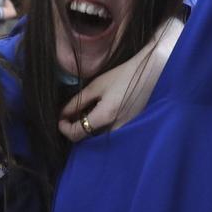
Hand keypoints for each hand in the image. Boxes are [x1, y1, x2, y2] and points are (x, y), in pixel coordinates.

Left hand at [61, 20, 180, 142]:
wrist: (151, 73)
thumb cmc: (123, 75)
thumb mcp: (97, 86)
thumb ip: (77, 102)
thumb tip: (63, 114)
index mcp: (105, 117)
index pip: (77, 134)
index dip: (64, 128)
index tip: (60, 119)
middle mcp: (115, 128)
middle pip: (87, 138)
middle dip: (76, 128)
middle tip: (72, 114)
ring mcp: (125, 130)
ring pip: (99, 137)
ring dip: (89, 128)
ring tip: (88, 111)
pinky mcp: (131, 127)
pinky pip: (111, 133)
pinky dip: (101, 126)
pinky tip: (102, 112)